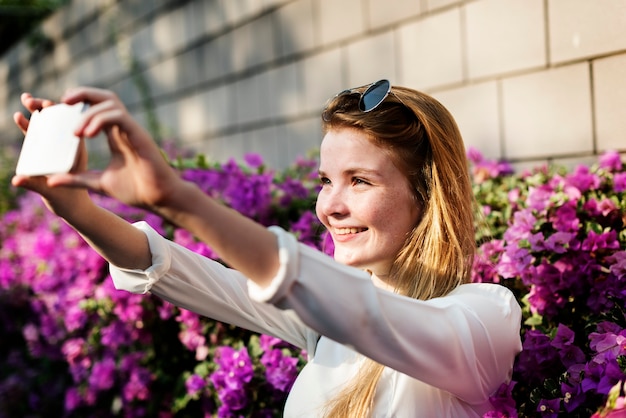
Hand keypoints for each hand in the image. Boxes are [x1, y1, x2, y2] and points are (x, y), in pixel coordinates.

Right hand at [12, 93, 90, 216]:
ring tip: (26, 99)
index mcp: (76, 152)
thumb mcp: (52, 192)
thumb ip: (35, 184)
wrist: (72, 209)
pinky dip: (29, 126)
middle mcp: (67, 147)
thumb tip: (16, 179)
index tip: (48, 106)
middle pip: (58, 121)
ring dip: (36, 113)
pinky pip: (39, 136)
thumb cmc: (68, 201)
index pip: (70, 126)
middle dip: (45, 108)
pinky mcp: (47, 153)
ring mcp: (57, 149)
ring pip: (48, 126)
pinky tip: (19, 117)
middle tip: (32, 101)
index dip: (60, 113)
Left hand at [19, 87, 183, 210]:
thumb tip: (51, 181)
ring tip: (76, 133)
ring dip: (89, 113)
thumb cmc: (136, 190)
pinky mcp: (139, 135)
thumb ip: (76, 179)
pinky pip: (119, 116)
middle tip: (64, 102)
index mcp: (115, 135)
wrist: (158, 198)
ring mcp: (132, 130)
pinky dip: (101, 120)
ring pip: (110, 103)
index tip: (60, 109)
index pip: (96, 107)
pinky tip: (88, 135)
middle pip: (104, 97)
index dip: (79, 103)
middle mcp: (123, 128)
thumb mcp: (98, 183)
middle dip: (83, 93)